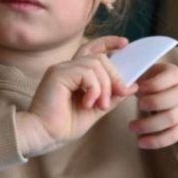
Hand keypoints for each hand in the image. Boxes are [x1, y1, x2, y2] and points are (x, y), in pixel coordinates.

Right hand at [16, 37, 130, 158]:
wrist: (44, 135)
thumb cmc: (64, 125)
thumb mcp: (96, 109)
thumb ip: (111, 96)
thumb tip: (132, 86)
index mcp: (73, 73)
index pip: (92, 49)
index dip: (108, 43)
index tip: (125, 43)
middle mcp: (66, 67)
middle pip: (99, 58)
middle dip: (114, 76)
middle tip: (118, 95)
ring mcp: (61, 69)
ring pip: (95, 65)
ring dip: (104, 87)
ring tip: (100, 105)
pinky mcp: (58, 74)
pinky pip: (86, 73)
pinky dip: (94, 89)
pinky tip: (88, 103)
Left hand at [126, 63, 177, 150]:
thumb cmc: (155, 84)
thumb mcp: (148, 75)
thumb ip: (134, 79)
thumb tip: (119, 88)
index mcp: (175, 75)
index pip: (170, 77)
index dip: (153, 85)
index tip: (137, 89)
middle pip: (173, 99)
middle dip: (153, 104)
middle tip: (137, 106)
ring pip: (172, 119)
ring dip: (150, 125)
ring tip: (132, 127)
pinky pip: (174, 136)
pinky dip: (157, 141)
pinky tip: (141, 142)